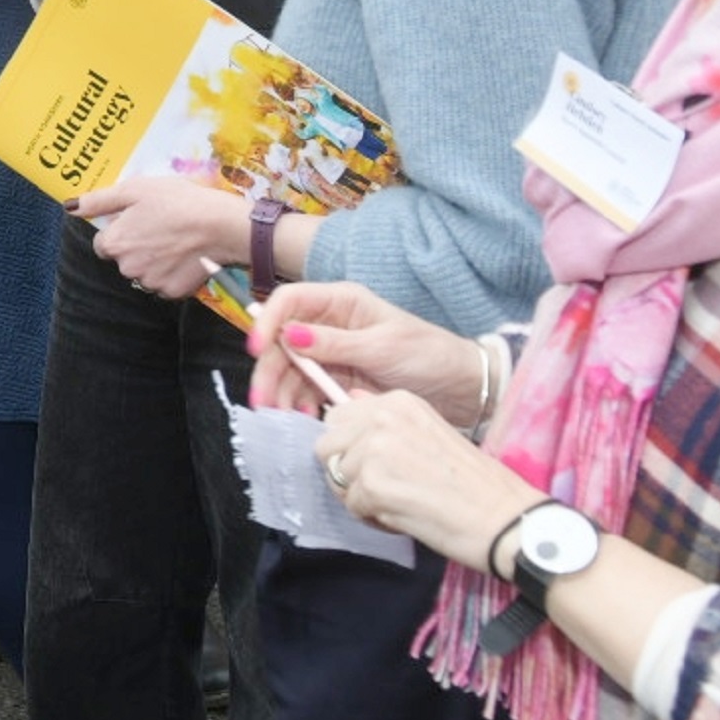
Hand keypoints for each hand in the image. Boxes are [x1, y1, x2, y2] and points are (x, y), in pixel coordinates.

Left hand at [74, 174, 247, 298]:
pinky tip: (186, 255)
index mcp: (115, 244)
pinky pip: (166, 283)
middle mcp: (127, 268)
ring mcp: (151, 283)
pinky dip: (173, 272)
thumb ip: (99, 200)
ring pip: (145, 272)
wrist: (220, 226)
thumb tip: (70, 207)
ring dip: (154, 260)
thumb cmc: (177, 201)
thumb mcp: (135, 190)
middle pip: (124, 259)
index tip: (139, 219)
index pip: (103, 243)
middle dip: (137, 246)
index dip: (120, 229)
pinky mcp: (173, 293)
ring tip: (176, 239)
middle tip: (161, 226)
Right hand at [247, 282, 489, 425]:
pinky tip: (305, 417)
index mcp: (341, 302)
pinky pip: (308, 389)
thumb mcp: (382, 347)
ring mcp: (333, 353)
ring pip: (291, 369)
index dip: (267, 322)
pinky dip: (300, 403)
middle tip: (264, 402)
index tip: (257, 351)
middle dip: (270, 370)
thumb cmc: (429, 356)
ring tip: (286, 417)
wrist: (463, 389)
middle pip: (282, 341)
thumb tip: (289, 336)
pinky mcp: (338, 380)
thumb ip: (333, 343)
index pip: (290, 302)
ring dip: (282, 391)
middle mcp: (330, 324)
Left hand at [316, 390, 538, 571]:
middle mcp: (383, 416)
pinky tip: (406, 517)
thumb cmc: (472, 484)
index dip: (350, 446)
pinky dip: (374, 519)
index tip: (378, 464)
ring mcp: (376, 449)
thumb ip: (385, 419)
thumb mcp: (427, 432)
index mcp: (398, 400)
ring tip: (400, 503)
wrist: (506, 519)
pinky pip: (352, 507)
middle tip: (386, 488)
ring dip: (361, 497)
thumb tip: (349, 400)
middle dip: (347, 472)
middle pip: (327, 446)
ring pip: (336, 478)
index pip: (338, 415)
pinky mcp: (374, 485)